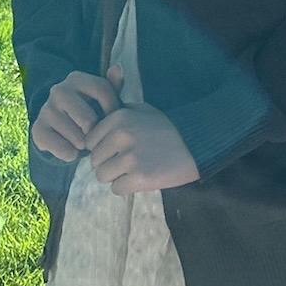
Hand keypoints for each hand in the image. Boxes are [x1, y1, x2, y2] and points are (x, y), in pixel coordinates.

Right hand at [31, 67, 125, 161]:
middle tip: (95, 136)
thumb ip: (113, 86)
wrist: (57, 128)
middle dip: (96, 133)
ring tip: (83, 143)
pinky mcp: (37, 129)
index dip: (112, 110)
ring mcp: (46, 109)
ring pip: (77, 137)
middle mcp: (59, 90)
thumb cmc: (87, 111)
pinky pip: (63, 149)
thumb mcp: (102, 99)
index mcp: (76, 78)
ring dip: (84, 146)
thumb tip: (117, 68)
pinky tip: (72, 150)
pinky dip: (71, 154)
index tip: (111, 121)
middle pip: (89, 120)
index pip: (103, 91)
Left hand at [83, 78, 200, 193]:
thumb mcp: (141, 109)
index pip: (90, 141)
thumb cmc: (166, 127)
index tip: (116, 149)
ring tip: (132, 170)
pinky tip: (139, 178)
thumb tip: (103, 96)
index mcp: (118, 118)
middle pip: (95, 160)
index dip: (101, 147)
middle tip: (126, 162)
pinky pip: (117, 189)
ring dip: (115, 176)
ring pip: (102, 176)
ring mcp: (130, 158)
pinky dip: (126, 187)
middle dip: (107, 163)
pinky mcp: (140, 177)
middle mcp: (121, 136)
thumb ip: (118, 107)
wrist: (195, 144)